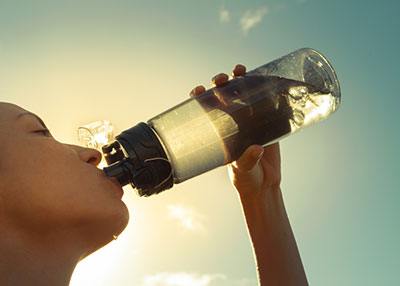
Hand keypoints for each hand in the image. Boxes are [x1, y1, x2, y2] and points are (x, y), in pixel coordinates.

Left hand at [190, 64, 281, 197]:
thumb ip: (247, 160)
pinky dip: (266, 90)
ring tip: (239, 71)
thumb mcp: (243, 170)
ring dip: (240, 80)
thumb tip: (256, 149)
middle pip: (224, 97)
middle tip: (221, 80)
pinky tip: (265, 78)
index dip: (200, 98)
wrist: (264, 185)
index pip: (206, 110)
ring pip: (243, 95)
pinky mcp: (268, 122)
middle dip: (220, 84)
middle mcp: (233, 123)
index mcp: (220, 132)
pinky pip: (266, 102)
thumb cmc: (246, 179)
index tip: (198, 91)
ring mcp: (250, 120)